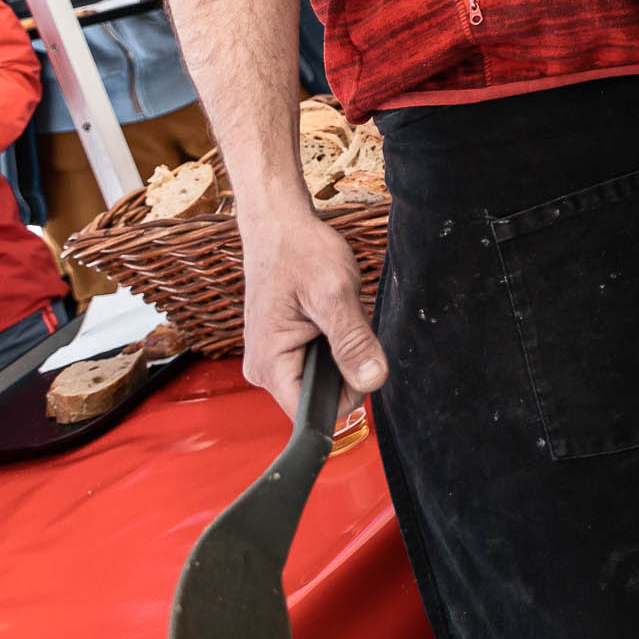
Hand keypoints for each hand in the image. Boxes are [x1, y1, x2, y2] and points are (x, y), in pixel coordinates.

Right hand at [238, 198, 387, 420]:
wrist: (279, 225)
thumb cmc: (299, 251)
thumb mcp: (335, 294)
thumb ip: (354, 342)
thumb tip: (373, 380)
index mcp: (269, 365)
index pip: (314, 414)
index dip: (347, 394)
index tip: (360, 360)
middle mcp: (264, 369)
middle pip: (322, 396)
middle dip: (346, 365)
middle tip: (344, 321)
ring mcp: (272, 359)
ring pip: (324, 378)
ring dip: (341, 351)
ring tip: (334, 313)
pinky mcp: (283, 348)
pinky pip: (318, 361)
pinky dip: (333, 341)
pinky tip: (328, 314)